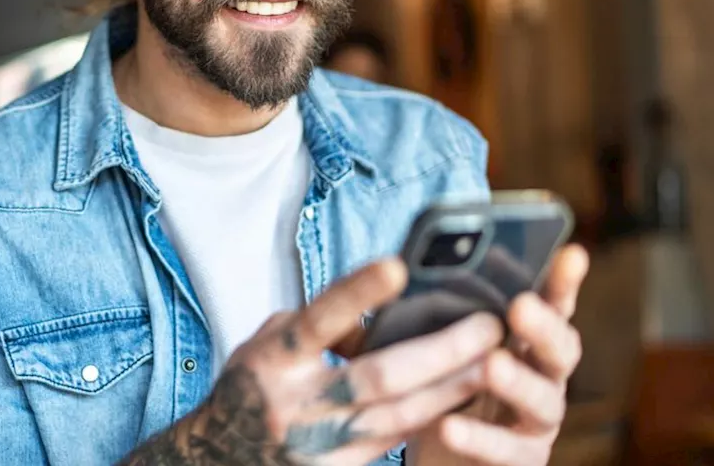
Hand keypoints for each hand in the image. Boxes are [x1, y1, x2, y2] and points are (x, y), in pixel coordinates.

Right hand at [120, 259, 503, 464]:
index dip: (356, 294)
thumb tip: (368, 303)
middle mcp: (295, 403)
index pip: (317, 321)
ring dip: (453, 387)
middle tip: (489, 325)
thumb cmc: (251, 387)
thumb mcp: (266, 346)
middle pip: (378, 376)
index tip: (397, 266)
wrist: (218, 458)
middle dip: (441, 351)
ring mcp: (317, 443)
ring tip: (495, 360)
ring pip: (400, 414)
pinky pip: (396, 441)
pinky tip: (464, 396)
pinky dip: (432, 415)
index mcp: (273, 360)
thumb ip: (313, 324)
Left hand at [408, 244, 590, 465]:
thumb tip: (395, 272)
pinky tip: (450, 427)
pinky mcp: (520, 460)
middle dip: (544, 327)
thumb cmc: (441, 386)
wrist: (436, 454)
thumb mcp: (435, 345)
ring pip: (543, 401)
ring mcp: (536, 421)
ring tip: (492, 365)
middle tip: (521, 306)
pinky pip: (505, 451)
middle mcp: (543, 377)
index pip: (552, 305)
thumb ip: (428, 314)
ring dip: (518, 382)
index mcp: (526, 340)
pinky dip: (479, 439)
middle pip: (560, 350)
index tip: (570, 253)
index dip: (563, 283)